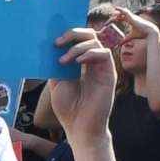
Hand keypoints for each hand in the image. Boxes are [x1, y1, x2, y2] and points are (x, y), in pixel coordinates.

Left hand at [46, 26, 119, 142]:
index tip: (52, 40)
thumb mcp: (56, 83)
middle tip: (57, 42)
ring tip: (62, 61)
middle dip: (72, 33)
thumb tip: (50, 47)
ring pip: (95, 40)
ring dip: (76, 47)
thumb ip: (56, 65)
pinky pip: (104, 53)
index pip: (77, 40)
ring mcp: (101, 67)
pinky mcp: (109, 73)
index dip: (67, 35)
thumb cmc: (68, 108)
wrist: (79, 127)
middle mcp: (92, 62)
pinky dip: (89, 53)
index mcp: (79, 63)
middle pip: (88, 34)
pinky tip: (76, 63)